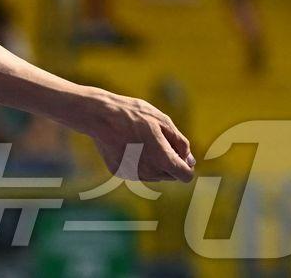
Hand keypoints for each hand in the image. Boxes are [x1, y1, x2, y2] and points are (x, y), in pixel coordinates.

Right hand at [77, 88, 194, 181]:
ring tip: (138, 140)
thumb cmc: (133, 114)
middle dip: (168, 161)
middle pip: (170, 175)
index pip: (186, 176)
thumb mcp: (163, 121)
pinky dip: (135, 161)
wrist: (100, 115)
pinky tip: (126, 144)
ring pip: (153, 174)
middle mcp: (150, 172)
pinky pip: (136, 170)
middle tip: (155, 139)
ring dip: (152, 162)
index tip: (177, 152)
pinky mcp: (120, 172)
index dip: (185, 165)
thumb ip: (181, 143)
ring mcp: (133, 173)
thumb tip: (190, 161)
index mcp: (163, 160)